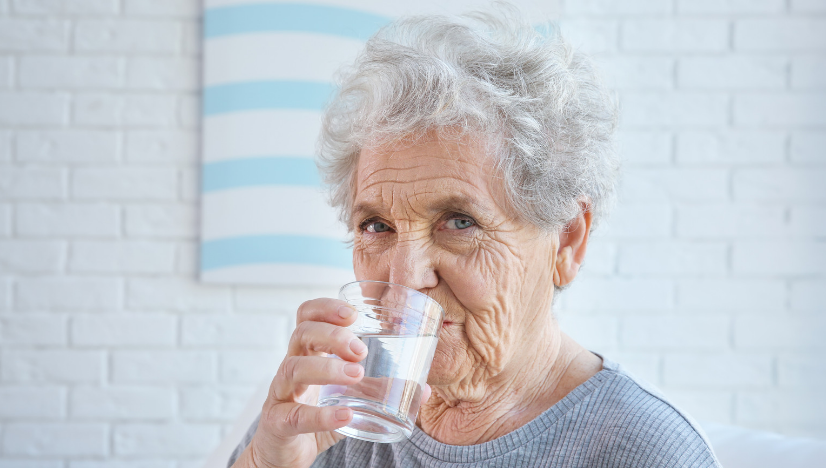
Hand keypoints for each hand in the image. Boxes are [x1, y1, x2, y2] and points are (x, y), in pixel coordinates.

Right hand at [232, 298, 366, 467]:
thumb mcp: (348, 397)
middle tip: (361, 350)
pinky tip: (344, 415)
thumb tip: (423, 388)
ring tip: (356, 374)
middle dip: (332, 335)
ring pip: (293, 368)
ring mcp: (280, 394)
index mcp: (307, 354)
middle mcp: (291, 367)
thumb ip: (377, 389)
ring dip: (327, 368)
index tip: (353, 313)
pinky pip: (293, 415)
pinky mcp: (277, 423)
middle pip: (301, 334)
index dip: (325, 308)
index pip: (307, 316)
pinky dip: (320, 415)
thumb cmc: (314, 415)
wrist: (284, 455)